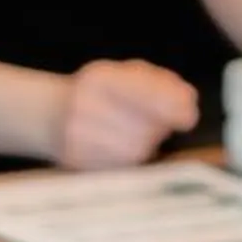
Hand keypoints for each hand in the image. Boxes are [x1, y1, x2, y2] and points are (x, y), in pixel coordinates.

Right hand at [55, 59, 201, 169]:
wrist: (52, 114)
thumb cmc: (102, 94)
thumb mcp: (128, 75)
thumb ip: (162, 83)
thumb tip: (188, 100)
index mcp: (101, 78)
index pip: (146, 93)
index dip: (173, 107)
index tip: (188, 118)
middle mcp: (85, 104)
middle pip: (146, 127)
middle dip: (159, 128)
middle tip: (154, 126)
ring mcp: (78, 135)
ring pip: (135, 150)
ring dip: (146, 146)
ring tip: (136, 136)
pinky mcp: (77, 160)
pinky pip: (120, 166)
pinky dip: (129, 160)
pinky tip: (121, 148)